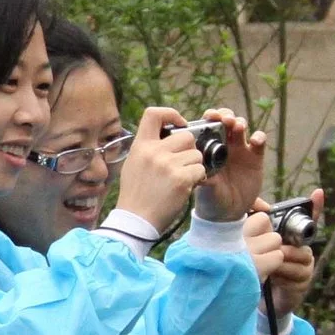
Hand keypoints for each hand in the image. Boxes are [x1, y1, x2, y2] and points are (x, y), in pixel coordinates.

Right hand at [112, 106, 206, 236]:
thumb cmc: (136, 194)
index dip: (171, 114)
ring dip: (194, 167)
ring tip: (181, 179)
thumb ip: (149, 148)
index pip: (153, 113)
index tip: (179, 124)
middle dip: (189, 149)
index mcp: (141, 146)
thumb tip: (167, 134)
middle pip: (186, 136)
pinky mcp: (180, 179)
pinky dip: (198, 179)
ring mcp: (167, 165)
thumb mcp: (133, 164)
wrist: (136, 220)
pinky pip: (200, 170)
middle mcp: (153, 152)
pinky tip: (186, 187)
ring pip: (196, 154)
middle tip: (183, 164)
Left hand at [193, 108, 267, 226]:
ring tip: (238, 127)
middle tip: (225, 120)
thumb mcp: (205, 187)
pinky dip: (258, 137)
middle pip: (226, 121)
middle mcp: (224, 144)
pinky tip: (255, 140)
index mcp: (209, 147)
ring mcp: (240, 149)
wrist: (228, 213)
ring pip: (241, 128)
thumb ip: (204, 177)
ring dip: (240, 123)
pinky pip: (259, 142)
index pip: (209, 125)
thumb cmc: (211, 197)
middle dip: (226, 116)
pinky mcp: (255, 157)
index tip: (210, 116)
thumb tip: (199, 172)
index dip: (210, 117)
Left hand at [248, 191, 320, 316]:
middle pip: (301, 243)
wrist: (261, 299)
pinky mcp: (303, 284)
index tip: (318, 192)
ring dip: (281, 264)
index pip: (308, 220)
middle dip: (285, 248)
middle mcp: (303, 251)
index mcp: (293, 240)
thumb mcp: (256, 250)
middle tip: (274, 253)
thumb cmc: (259, 269)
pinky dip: (281, 277)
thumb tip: (259, 210)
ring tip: (269, 269)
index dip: (315, 206)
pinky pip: (295, 275)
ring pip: (298, 258)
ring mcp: (305, 267)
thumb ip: (258, 232)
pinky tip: (272, 280)